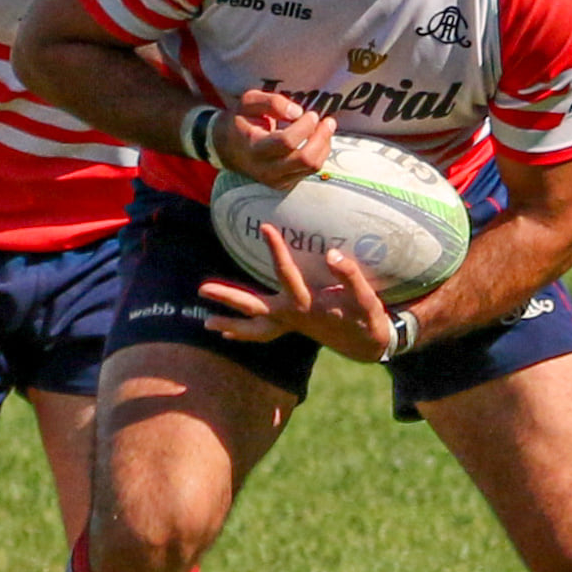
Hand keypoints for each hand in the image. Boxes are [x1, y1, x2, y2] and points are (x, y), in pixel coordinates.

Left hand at [201, 224, 393, 361]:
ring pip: (254, 327)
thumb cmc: (367, 318)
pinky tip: (228, 335)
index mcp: (306, 305)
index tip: (265, 227)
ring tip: (206, 323)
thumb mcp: (365, 298)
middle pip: (253, 307)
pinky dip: (246, 334)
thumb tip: (332, 254)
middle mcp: (292, 316)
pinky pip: (264, 333)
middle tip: (202, 289)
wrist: (369, 344)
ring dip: (230, 324)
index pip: (286, 273)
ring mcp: (290, 324)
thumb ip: (349, 276)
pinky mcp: (293, 327)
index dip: (276, 250)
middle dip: (228, 297)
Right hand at [214, 89, 335, 190]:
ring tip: (325, 128)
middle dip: (321, 137)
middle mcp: (265, 168)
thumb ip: (272, 102)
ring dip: (324, 145)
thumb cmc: (241, 120)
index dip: (304, 127)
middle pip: (304, 159)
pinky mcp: (284, 184)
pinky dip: (319, 154)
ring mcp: (275, 180)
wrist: (227, 148)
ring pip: (311, 166)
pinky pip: (310, 171)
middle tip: (327, 121)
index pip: (286, 142)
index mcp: (254, 147)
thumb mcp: (249, 102)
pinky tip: (316, 140)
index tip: (310, 113)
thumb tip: (297, 112)